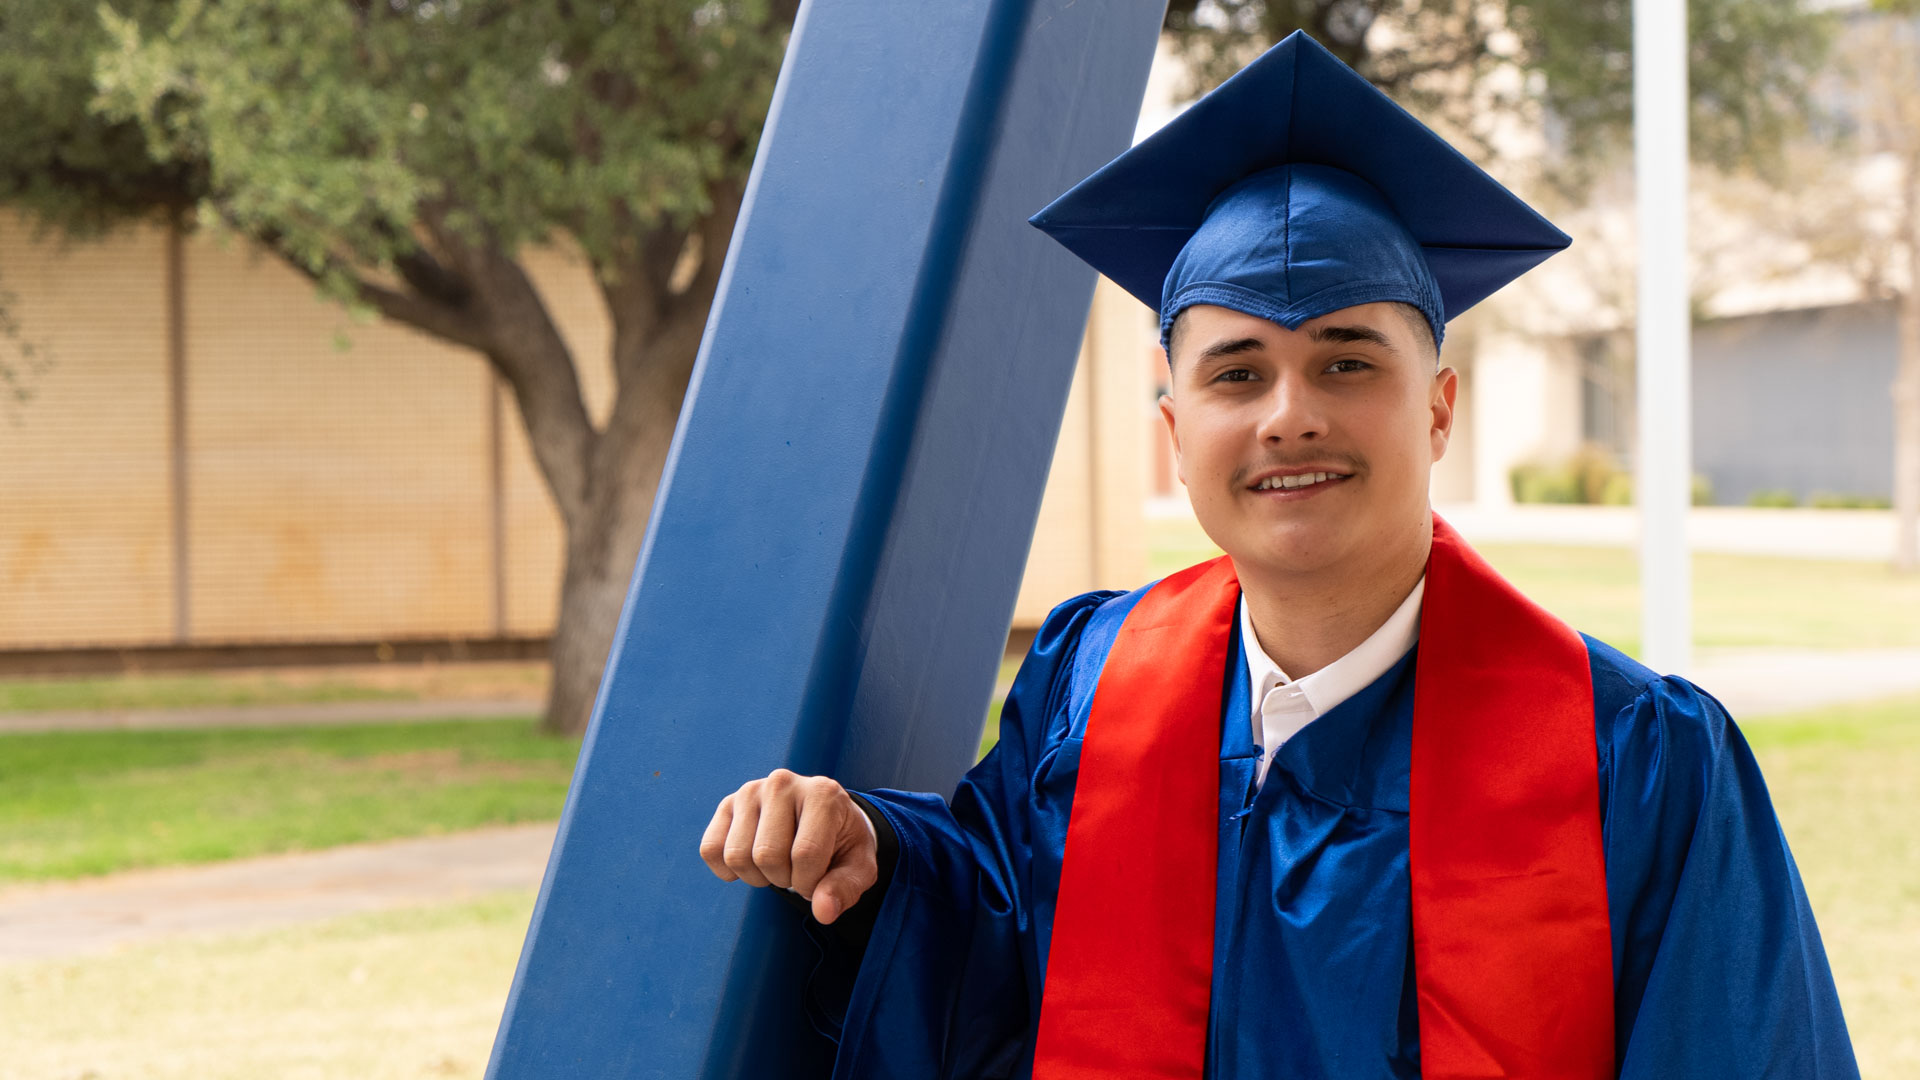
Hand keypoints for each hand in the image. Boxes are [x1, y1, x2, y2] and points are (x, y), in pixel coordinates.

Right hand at [699, 769, 879, 923]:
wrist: (823, 817)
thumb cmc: (841, 843)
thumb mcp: (858, 866)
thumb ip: (845, 889)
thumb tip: (823, 912)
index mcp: (822, 793)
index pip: (805, 854)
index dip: (810, 883)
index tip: (818, 880)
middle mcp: (782, 783)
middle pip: (767, 856)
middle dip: (784, 879)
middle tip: (796, 870)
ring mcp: (750, 791)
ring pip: (737, 855)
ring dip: (757, 876)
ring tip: (777, 864)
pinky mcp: (727, 804)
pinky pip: (710, 850)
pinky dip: (728, 871)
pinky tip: (751, 862)